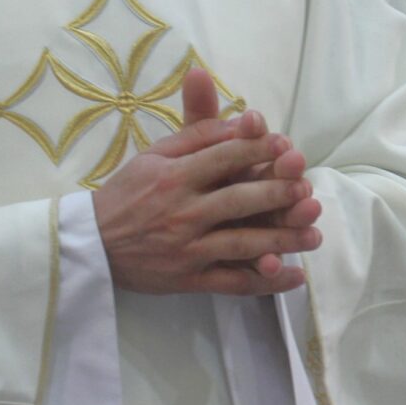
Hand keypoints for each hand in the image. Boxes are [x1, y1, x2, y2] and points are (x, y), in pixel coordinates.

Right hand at [92, 70, 321, 294]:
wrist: (90, 245)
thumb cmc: (127, 193)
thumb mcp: (155, 155)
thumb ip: (196, 135)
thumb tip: (241, 121)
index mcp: (175, 176)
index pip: (224, 158)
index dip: (258, 150)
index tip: (286, 146)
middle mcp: (184, 212)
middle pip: (240, 201)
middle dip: (279, 195)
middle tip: (309, 191)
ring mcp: (188, 249)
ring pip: (243, 244)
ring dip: (283, 240)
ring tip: (315, 236)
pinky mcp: (189, 280)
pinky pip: (233, 283)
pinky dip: (265, 282)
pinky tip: (294, 276)